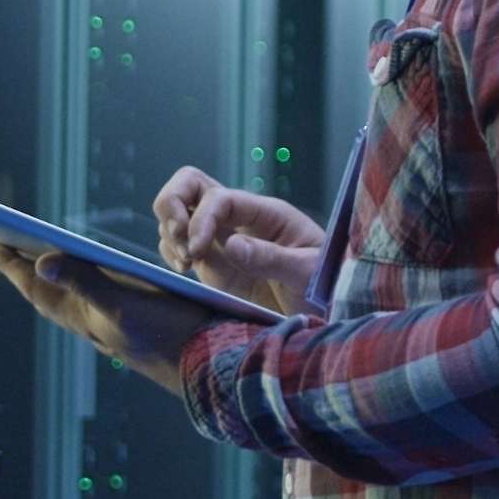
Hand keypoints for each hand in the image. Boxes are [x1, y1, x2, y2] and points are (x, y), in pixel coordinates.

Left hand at [0, 242, 214, 396]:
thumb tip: (41, 263)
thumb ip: (84, 282)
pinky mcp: (129, 321)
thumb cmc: (168, 335)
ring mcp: (109, 323)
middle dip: (21, 266)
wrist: (209, 365)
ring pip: (66, 296)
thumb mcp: (123, 305)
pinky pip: (89, 298)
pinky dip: (76, 281)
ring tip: (29, 255)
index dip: (11, 264)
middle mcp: (91, 320)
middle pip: (46, 290)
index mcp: (84, 316)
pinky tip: (82, 274)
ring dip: (45, 274)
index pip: (36, 286)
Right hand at [153, 167, 324, 316]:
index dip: (200, 217)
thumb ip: (271, 258)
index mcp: (264, 212)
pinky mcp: (213, 266)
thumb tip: (230, 245)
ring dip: (170, 233)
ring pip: (178, 213)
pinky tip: (182, 270)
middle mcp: (238, 220)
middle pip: (190, 185)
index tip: (195, 250)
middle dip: (172, 204)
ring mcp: (222, 241)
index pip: (219, 197)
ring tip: (184, 264)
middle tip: (178, 238)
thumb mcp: (308, 272)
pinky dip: (170, 252)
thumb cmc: (327, 285)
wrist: (328, 313)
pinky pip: (179, 245)